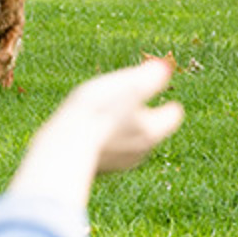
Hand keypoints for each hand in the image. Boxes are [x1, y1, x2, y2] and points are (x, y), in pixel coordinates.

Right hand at [9, 60, 182, 209]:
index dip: (166, 102)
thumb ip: (149, 76)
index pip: (173, 115)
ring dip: (121, 129)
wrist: (64, 146)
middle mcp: (141, 150)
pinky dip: (104, 141)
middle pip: (151, 129)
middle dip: (141, 116)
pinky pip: (108, 151)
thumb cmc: (96, 112)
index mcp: (152, 129)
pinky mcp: (99, 169)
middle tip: (124, 100)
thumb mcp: (127, 85)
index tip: (157, 93)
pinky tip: (87, 132)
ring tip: (102, 115)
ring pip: (130, 142)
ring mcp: (120, 162)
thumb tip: (165, 67)